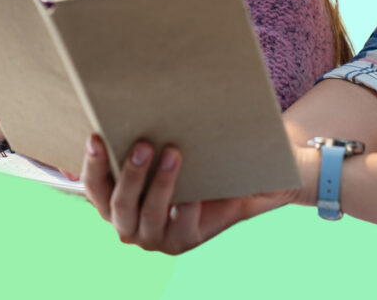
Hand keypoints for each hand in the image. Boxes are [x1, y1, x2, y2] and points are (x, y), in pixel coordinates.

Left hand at [81, 135, 297, 252]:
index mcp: (185, 238)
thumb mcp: (252, 184)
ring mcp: (125, 221)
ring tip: (139, 143)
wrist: (200, 177)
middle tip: (170, 150)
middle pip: (144, 216)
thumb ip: (264, 182)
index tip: (196, 185)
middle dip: (156, 184)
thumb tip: (282, 165)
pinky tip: (97, 139)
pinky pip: (95, 189)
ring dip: (125, 175)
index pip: (181, 224)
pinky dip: (94, 166)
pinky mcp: (108, 200)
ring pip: (117, 205)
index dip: (186, 207)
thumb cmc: (233, 179)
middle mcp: (151, 237)